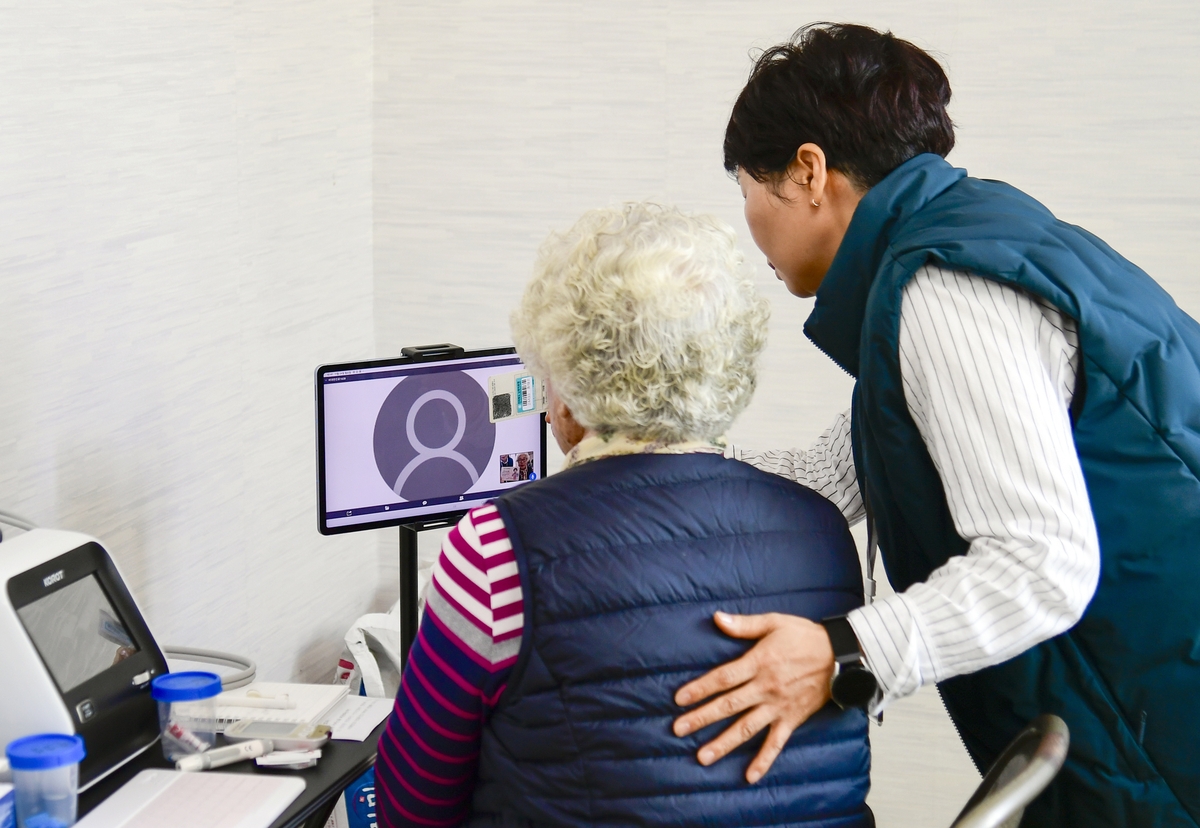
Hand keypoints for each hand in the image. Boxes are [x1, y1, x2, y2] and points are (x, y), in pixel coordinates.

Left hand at [672, 611, 834, 783]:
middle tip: (678, 729)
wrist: (840, 656)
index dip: (700, 688)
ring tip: (702, 757)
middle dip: (702, 718)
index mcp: (759, 663)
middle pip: (729, 705)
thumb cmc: (805, 636)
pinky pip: (776, 743)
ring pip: (747, 728)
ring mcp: (778, 706)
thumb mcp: (774, 622)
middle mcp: (766, 688)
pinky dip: (764, 761)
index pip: (723, 678)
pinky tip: (750, 776)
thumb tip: (716, 618)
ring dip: (724, 743)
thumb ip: (744, 624)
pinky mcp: (791, 719)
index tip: (680, 699)